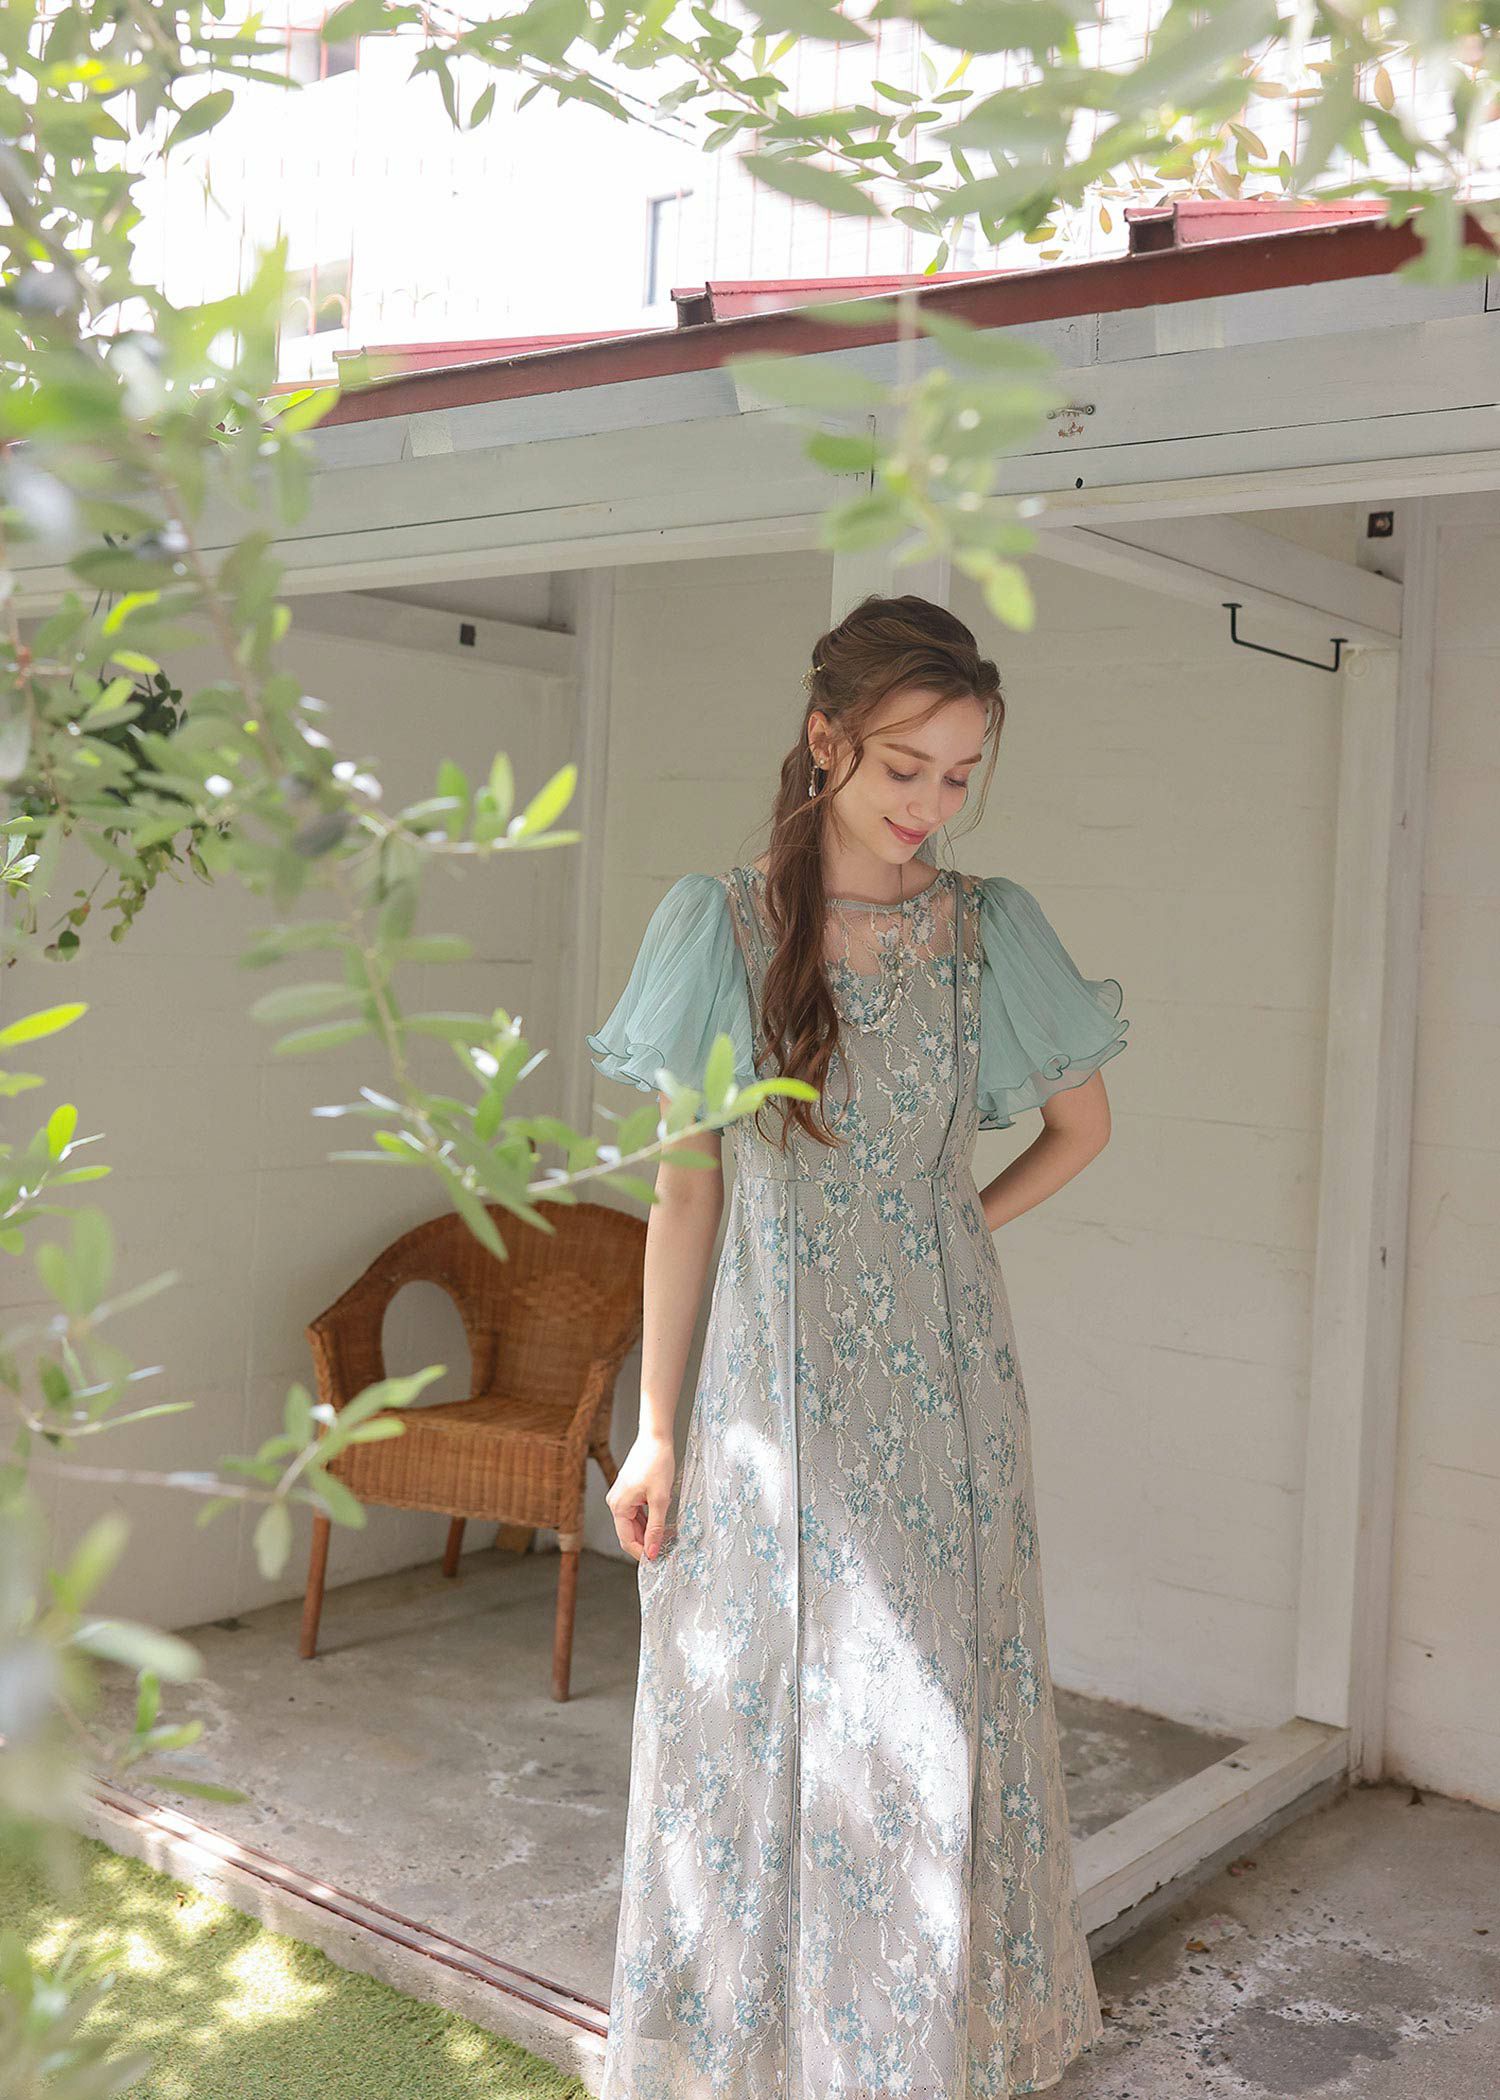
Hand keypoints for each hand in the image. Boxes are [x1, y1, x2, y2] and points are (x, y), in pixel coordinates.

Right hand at [606, 1430, 675, 1563]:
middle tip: (666, 1550)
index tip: (658, 1561)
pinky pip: (636, 1512)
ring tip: (667, 1537)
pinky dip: (647, 1520)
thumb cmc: (657, 1463)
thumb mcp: (660, 1499)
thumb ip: (656, 1528)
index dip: (642, 1553)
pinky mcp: (629, 1490)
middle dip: (646, 1543)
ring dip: (648, 1532)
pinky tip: (661, 1522)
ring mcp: (621, 1496)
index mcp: (618, 1506)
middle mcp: (615, 1502)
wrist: (655, 1437)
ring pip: (633, 1523)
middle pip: (629, 1533)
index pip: (627, 1540)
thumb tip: (652, 1552)